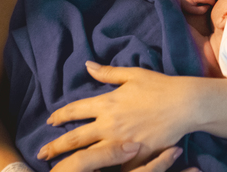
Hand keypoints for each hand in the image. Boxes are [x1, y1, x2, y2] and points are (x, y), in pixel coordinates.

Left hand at [38, 61, 199, 166]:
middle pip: (75, 138)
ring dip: (73, 162)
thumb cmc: (160, 86)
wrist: (185, 105)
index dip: (60, 116)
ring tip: (60, 168)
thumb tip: (87, 65)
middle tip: (41, 153)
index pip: (75, 110)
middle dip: (55, 146)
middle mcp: (109, 124)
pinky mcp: (135, 155)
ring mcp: (121, 142)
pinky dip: (108, 170)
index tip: (50, 121)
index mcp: (107, 103)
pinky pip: (118, 167)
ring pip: (89, 156)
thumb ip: (108, 73)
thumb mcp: (132, 74)